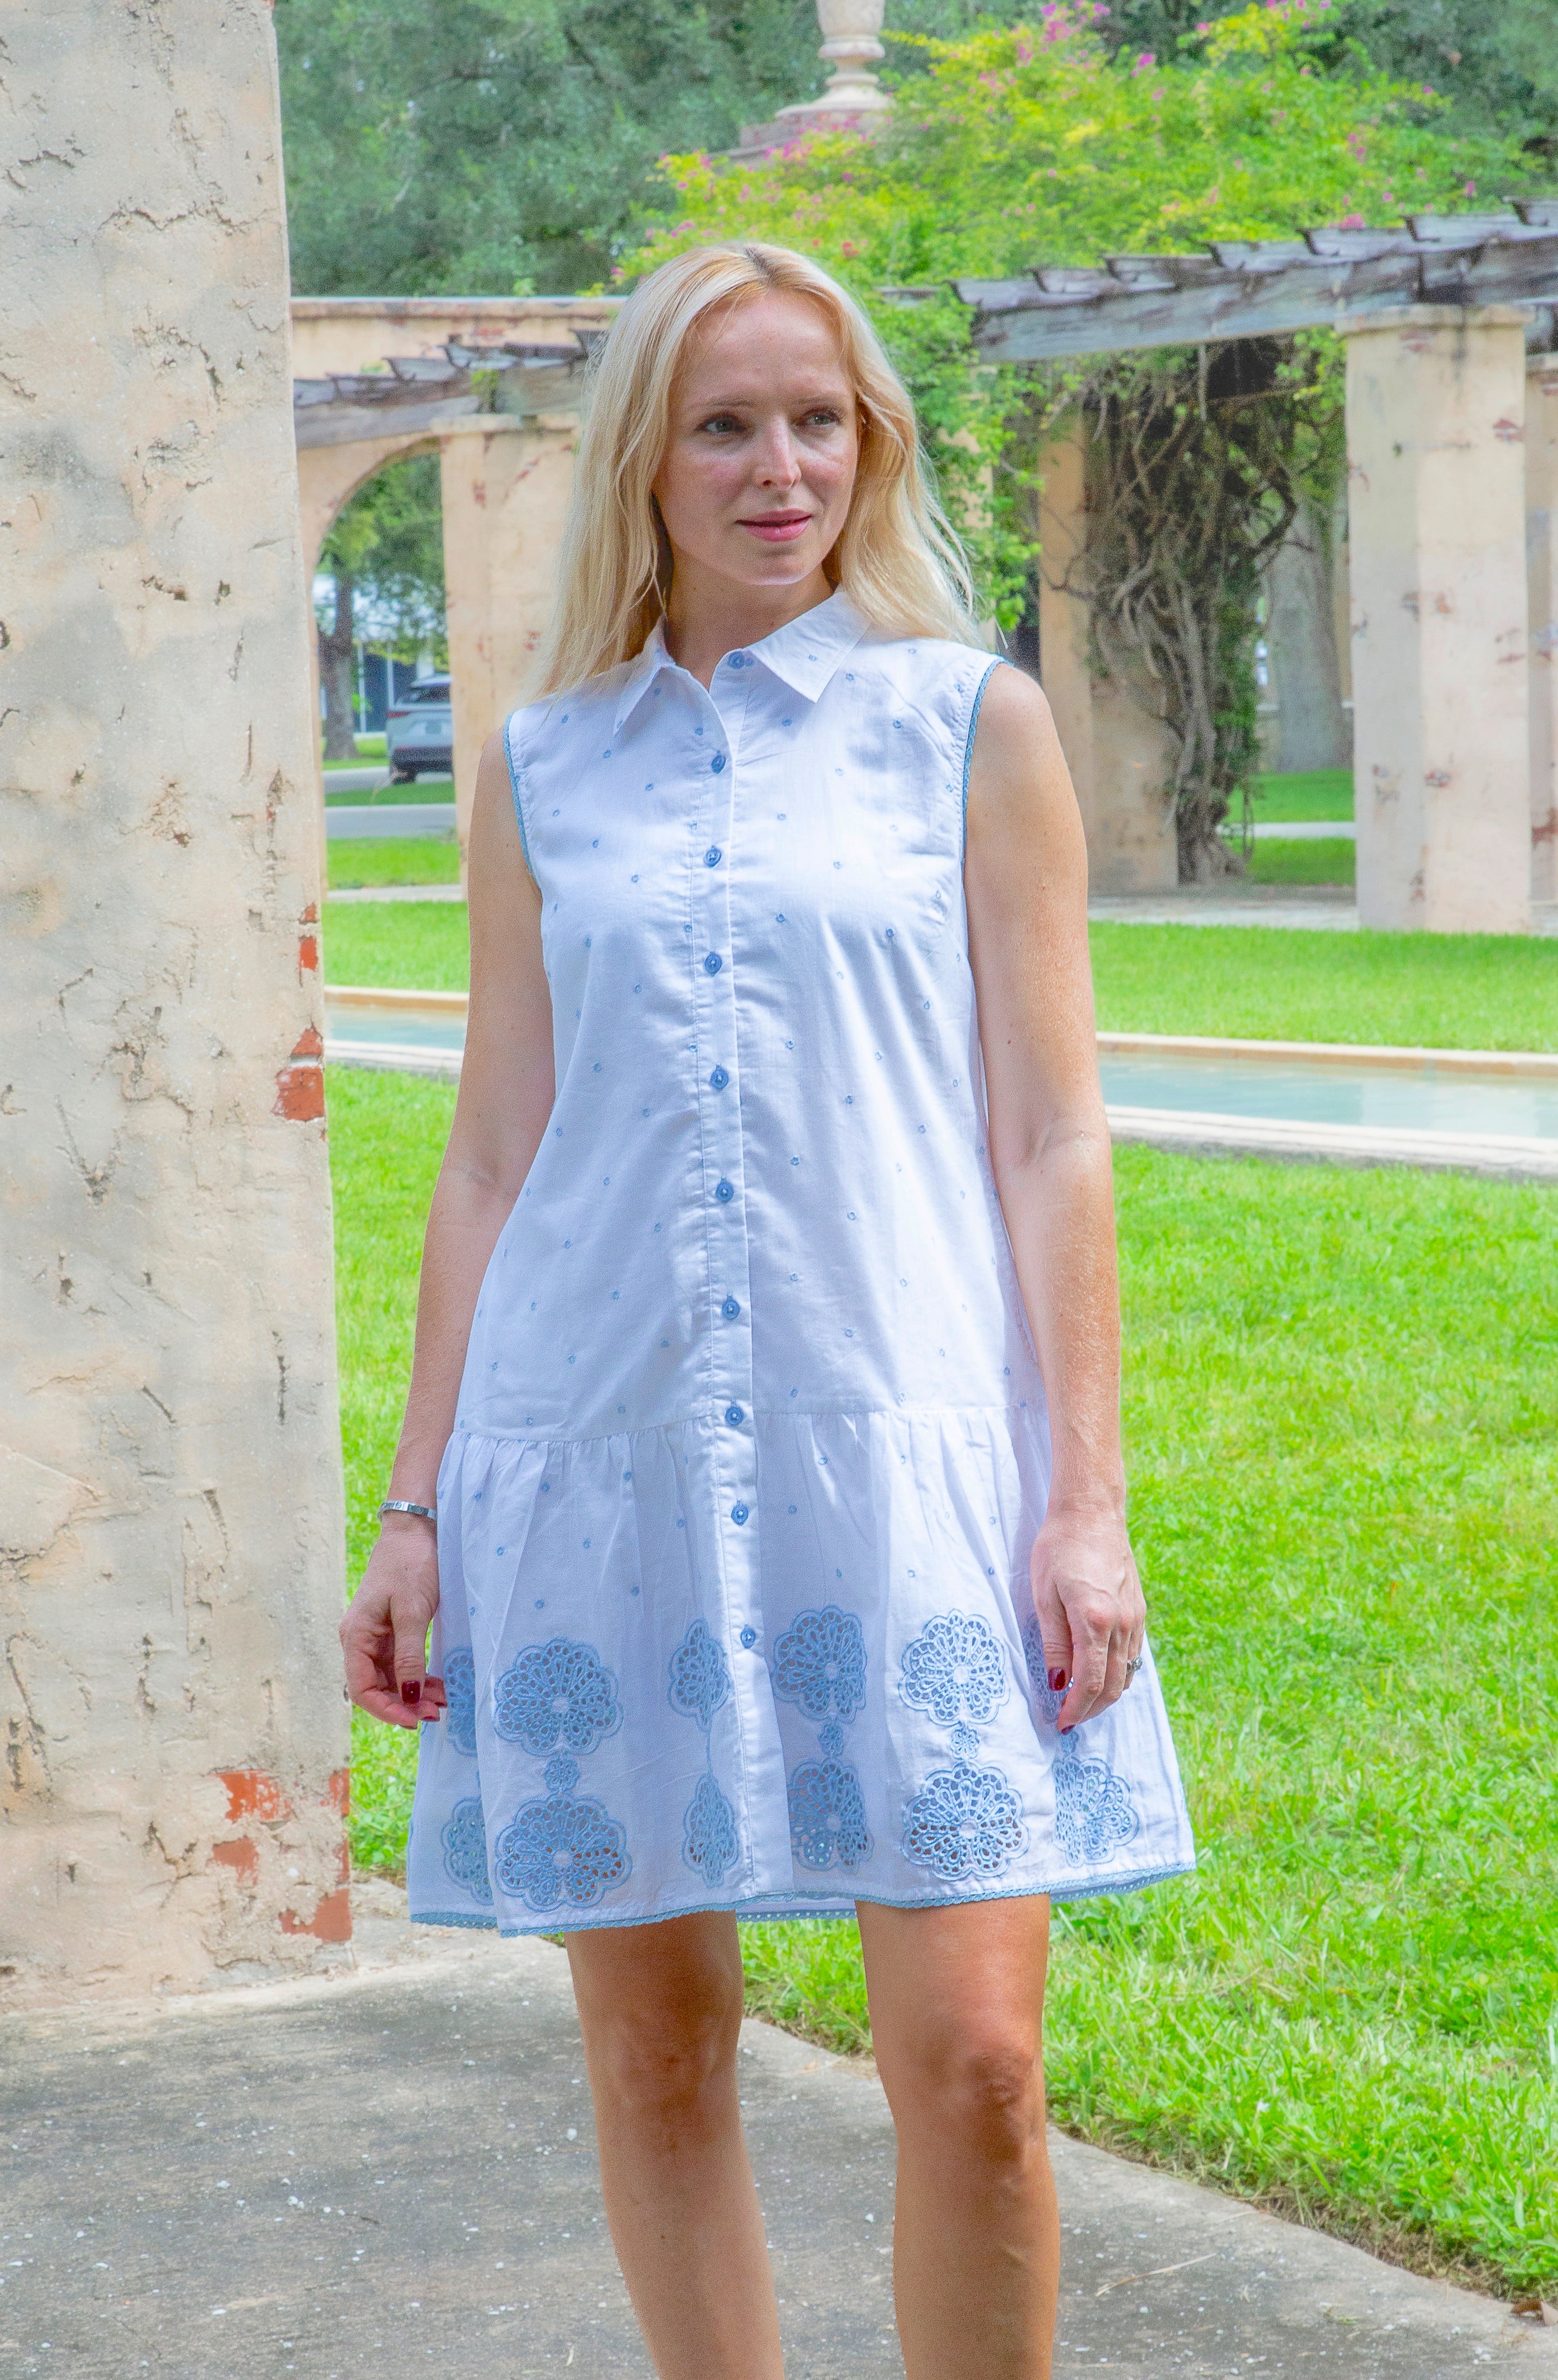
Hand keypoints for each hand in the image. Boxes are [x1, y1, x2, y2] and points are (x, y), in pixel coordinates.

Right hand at [341, 1515, 445, 1729]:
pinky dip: (418, 1677)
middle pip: (376, 1687)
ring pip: (391, 1678)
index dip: (386, 1709)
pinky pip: (401, 1664)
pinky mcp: (392, 1631)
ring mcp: (376, 1637)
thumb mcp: (412, 1612)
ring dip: (413, 1694)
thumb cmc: (410, 1564)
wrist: (415, 1530)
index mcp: (356, 1636)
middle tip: (436, 1713)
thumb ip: (408, 1656)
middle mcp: (360, 1640)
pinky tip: (438, 1685)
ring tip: (442, 1703)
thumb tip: (407, 1697)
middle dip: (404, 1704)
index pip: (361, 1688)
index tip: (413, 1720)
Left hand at [1029, 1503, 1146, 1733]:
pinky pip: (1133, 1654)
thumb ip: (1054, 1643)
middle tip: (1068, 1720)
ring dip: (1105, 1695)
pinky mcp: (1138, 1610)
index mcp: (1095, 1621)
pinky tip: (1099, 1672)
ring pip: (1127, 1673)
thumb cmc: (1058, 1548)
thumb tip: (1058, 1683)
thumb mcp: (1044, 1596)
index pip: (1089, 1683)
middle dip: (1091, 1710)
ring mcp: (1134, 1617)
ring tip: (1080, 1702)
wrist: (1090, 1512)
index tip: (1060, 1723)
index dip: (1075, 1709)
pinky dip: (1118, 1673)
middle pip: (1113, 1686)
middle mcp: (1121, 1624)